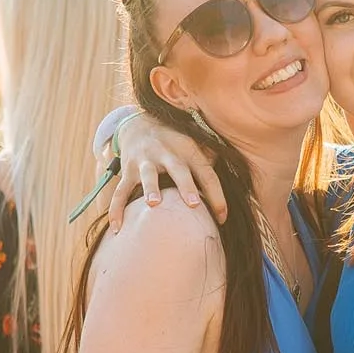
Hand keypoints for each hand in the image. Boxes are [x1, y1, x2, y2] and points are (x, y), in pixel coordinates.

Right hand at [106, 111, 227, 231]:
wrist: (139, 124)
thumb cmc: (174, 141)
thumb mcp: (194, 143)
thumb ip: (211, 158)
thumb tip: (237, 176)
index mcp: (188, 151)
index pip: (206, 173)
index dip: (216, 194)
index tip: (222, 217)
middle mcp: (167, 154)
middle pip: (179, 170)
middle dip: (186, 186)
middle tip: (193, 205)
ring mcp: (146, 161)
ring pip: (148, 175)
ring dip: (150, 189)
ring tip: (153, 205)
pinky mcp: (128, 169)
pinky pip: (121, 190)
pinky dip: (117, 208)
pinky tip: (117, 228)